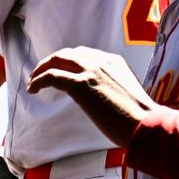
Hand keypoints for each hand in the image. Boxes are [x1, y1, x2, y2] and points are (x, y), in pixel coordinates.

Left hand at [27, 46, 159, 146]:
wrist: (146, 125)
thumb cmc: (139, 118)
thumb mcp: (124, 93)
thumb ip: (110, 87)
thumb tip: (97, 96)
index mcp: (114, 61)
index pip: (84, 54)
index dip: (67, 61)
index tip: (58, 71)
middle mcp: (102, 61)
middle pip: (68, 53)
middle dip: (51, 61)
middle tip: (40, 74)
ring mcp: (91, 71)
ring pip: (57, 60)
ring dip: (41, 69)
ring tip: (33, 81)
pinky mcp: (82, 84)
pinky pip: (52, 76)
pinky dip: (39, 80)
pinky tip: (32, 89)